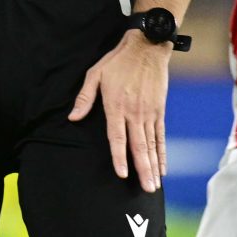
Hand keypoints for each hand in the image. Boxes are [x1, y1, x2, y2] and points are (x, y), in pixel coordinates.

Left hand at [70, 32, 170, 192]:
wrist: (147, 47)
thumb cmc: (117, 61)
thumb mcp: (94, 74)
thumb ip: (84, 98)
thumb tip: (73, 117)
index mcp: (116, 106)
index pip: (118, 137)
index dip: (119, 157)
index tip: (123, 175)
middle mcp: (134, 113)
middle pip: (139, 146)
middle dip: (143, 169)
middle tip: (147, 189)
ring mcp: (149, 113)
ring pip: (151, 145)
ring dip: (154, 166)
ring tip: (155, 184)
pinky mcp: (159, 111)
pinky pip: (161, 136)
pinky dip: (162, 152)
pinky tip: (163, 167)